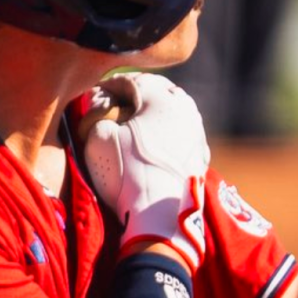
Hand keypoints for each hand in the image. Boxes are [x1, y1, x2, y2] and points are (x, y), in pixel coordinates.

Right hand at [79, 73, 209, 269]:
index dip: (110, 86)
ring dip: (156, 112)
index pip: (131, 80)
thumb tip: (100, 104)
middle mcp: (186, 109)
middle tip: (117, 104)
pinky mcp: (201, 156)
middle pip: (158, 92)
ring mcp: (197, 133)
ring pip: (175, 111)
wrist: (159, 216)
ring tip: (138, 122)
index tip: (97, 94)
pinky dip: (170, 133)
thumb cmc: (126, 172)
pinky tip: (158, 142)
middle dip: (137, 95)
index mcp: (162, 98)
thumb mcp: (98, 138)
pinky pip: (184, 134)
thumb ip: (96, 113)